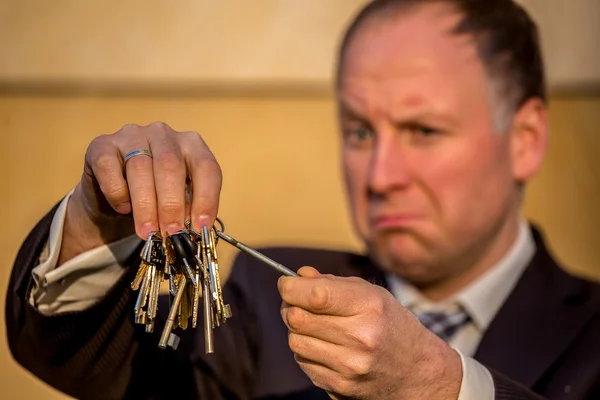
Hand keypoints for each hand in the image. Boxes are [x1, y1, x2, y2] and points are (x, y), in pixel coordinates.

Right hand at [60, 122, 221, 264]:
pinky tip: (123, 208)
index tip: (200, 226)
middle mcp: (163, 134)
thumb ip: (188, 208)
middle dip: (172, 204)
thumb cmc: (154, 197)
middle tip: (170, 231)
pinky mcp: (102, 144)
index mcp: (191, 144)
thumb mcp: (178, 201)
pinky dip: (118, 192)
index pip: (206, 167)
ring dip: (146, 205)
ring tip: (148, 231)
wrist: (111, 197)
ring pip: (140, 167)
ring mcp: (131, 134)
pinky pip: (109, 167)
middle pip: (171, 165)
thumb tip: (195, 227)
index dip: (206, 198)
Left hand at [278, 267, 462, 399]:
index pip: (315, 295)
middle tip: (296, 303)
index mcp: (369, 307)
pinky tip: (326, 347)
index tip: (286, 283)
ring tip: (316, 326)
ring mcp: (350, 366)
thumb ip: (332, 283)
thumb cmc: (390, 324)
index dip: (291, 287)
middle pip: (297, 318)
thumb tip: (299, 276)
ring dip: (298, 331)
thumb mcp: (370, 294)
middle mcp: (360, 337)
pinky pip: (303, 363)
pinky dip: (307, 352)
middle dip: (290, 306)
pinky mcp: (341, 386)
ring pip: (295, 341)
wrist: (415, 370)